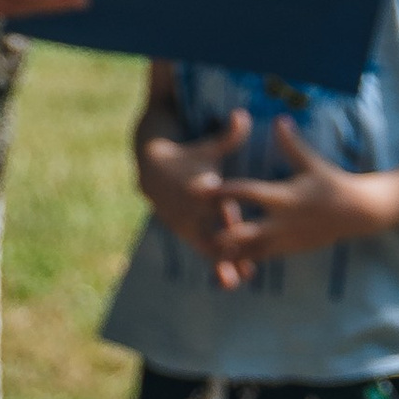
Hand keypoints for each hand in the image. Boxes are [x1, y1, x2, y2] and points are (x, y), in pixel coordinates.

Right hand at [137, 113, 250, 284]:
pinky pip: (202, 252)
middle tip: (247, 264)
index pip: (215, 204)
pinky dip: (216, 266)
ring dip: (223, 264)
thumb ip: (228, 136)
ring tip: (240, 280)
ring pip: (206, 248)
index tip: (237, 226)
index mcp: (199, 189)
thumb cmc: (190, 155)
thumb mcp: (208, 146)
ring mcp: (186, 224)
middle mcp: (191, 210)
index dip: (226, 215)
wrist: (151, 169)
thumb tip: (242, 116)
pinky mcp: (185, 233)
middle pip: (211, 233)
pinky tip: (230, 282)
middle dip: (228, 249)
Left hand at [212, 114, 397, 269]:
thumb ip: (292, 143)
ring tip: (204, 249)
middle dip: (221, 231)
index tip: (201, 188)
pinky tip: (226, 261)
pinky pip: (262, 258)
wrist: (357, 213)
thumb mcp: (312, 162)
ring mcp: (286, 240)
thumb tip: (279, 119)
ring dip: (229, 251)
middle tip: (196, 229)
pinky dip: (243, 259)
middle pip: (244, 232)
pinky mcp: (289, 250)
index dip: (223, 190)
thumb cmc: (332, 183)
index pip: (247, 192)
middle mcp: (282, 222)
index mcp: (284, 197)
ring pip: (250, 251)